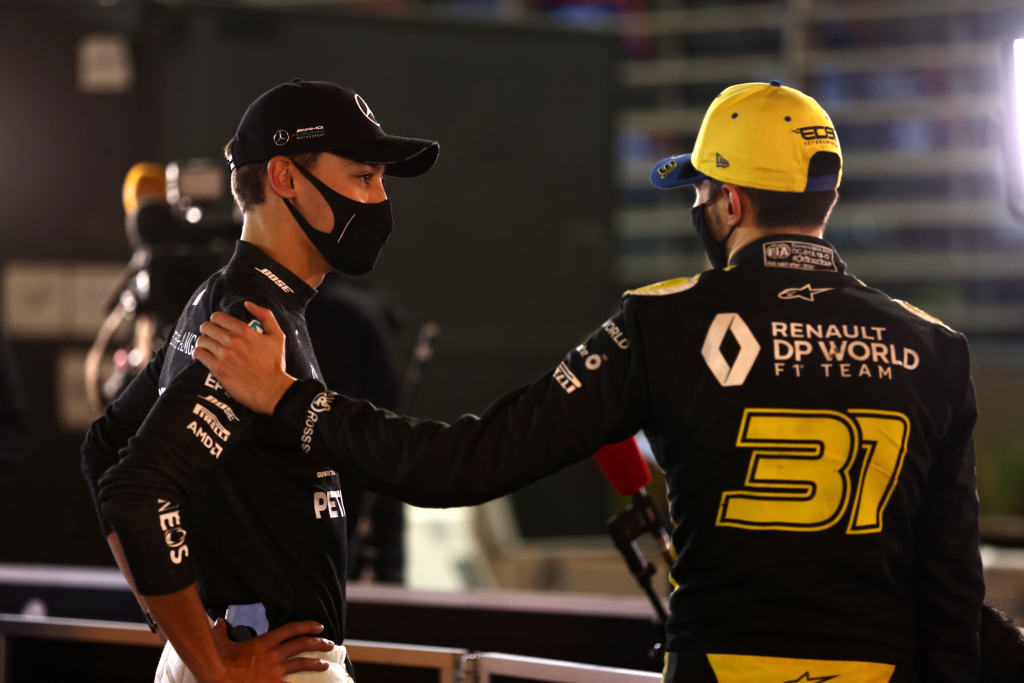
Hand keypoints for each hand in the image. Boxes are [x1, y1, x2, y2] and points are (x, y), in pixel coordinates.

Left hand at [194, 301, 295, 413]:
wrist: (272, 390)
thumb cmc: (276, 364)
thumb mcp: (277, 336)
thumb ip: (265, 316)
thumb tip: (248, 304)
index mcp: (246, 331)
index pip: (218, 317)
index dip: (216, 320)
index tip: (218, 326)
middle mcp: (233, 341)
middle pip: (207, 327)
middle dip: (208, 330)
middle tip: (211, 337)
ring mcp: (224, 355)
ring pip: (201, 340)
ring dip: (203, 342)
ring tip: (207, 347)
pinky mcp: (218, 369)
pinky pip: (199, 354)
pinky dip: (198, 354)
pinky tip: (203, 356)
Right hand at [210, 618, 332, 681]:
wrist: (217, 677)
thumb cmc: (218, 662)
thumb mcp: (220, 643)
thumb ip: (221, 631)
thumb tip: (218, 622)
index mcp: (263, 643)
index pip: (291, 629)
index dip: (307, 626)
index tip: (318, 626)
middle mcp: (273, 655)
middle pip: (301, 645)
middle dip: (318, 644)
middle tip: (329, 644)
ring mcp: (274, 671)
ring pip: (300, 664)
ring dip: (315, 663)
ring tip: (324, 664)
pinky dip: (301, 682)